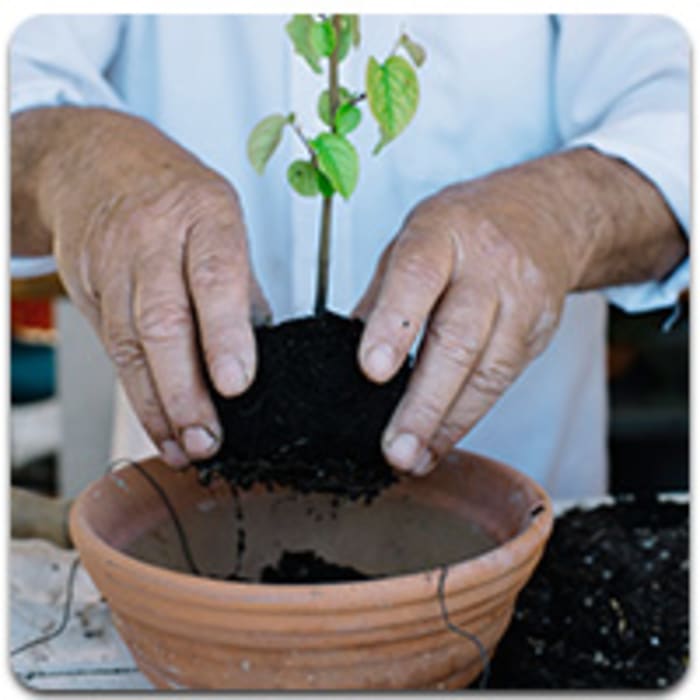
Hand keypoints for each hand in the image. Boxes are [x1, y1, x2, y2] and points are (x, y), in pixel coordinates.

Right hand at [16, 108, 269, 466]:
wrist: (94, 165)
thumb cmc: (171, 194)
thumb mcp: (220, 219)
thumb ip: (240, 286)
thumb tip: (264, 351)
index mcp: (204, 214)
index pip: (214, 276)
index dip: (225, 334)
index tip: (238, 385)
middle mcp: (155, 238)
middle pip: (164, 322)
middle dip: (187, 389)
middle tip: (209, 438)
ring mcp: (115, 264)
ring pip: (133, 345)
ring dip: (161, 406)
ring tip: (187, 447)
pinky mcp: (90, 291)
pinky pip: (115, 351)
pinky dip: (139, 396)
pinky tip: (160, 428)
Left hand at [355, 148, 685, 475]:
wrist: (545, 215)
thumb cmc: (467, 226)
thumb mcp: (415, 238)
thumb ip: (383, 295)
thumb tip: (346, 353)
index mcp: (442, 233)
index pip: (417, 277)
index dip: (395, 325)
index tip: (372, 370)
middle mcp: (488, 266)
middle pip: (458, 339)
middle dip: (424, 402)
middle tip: (396, 448)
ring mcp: (521, 300)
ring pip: (487, 371)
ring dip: (446, 424)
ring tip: (413, 458)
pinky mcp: (539, 331)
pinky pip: (502, 381)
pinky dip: (467, 417)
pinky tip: (441, 440)